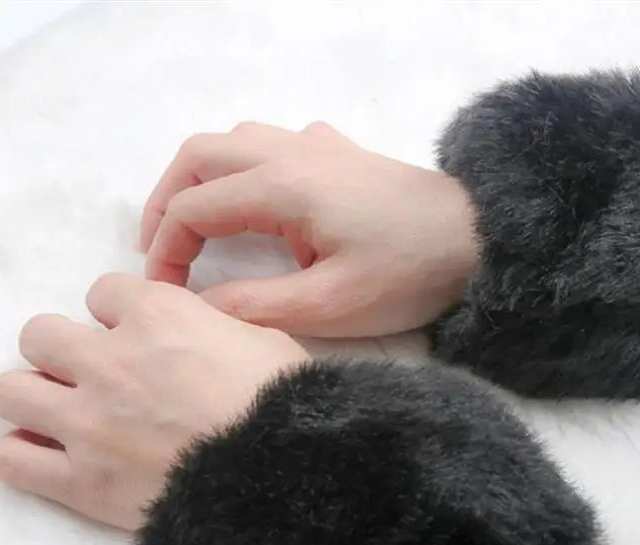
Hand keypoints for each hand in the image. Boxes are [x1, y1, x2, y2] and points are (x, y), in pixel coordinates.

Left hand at [0, 274, 308, 529]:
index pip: (104, 292)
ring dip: (37, 396)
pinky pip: (12, 459)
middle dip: (64, 350)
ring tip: (66, 412)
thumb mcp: (265, 342)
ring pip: (11, 390)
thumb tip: (199, 333)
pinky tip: (49, 453)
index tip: (132, 332)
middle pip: (41, 335)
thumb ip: (216, 327)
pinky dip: (24, 453)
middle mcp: (110, 360)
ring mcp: (88, 422)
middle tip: (94, 373)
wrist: (286, 480)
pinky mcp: (82, 481)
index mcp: (158, 316)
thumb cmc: (286, 407)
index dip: (118, 312)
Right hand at [141, 122, 477, 336]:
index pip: (191, 208)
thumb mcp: (329, 306)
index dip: (165, 252)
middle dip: (166, 202)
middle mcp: (290, 151)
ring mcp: (317, 144)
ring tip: (194, 227)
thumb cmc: (408, 275)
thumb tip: (199, 308)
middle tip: (160, 252)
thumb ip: (255, 306)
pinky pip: (273, 142)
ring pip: (233, 142)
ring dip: (201, 180)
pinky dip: (244, 168)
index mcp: (281, 187)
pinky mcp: (340, 152)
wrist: (479, 239)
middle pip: (198, 157)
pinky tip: (261, 202)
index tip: (165, 295)